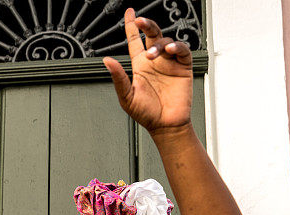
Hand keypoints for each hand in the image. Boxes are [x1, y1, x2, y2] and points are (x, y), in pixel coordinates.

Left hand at [103, 8, 192, 134]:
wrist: (165, 125)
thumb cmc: (146, 114)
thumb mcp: (127, 97)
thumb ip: (118, 78)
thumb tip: (107, 61)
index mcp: (139, 65)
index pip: (134, 40)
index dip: (131, 26)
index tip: (130, 13)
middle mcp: (155, 61)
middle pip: (151, 34)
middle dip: (147, 25)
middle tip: (141, 22)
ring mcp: (169, 63)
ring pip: (165, 41)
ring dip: (159, 44)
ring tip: (154, 55)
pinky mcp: (182, 67)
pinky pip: (182, 50)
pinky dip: (177, 46)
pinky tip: (170, 50)